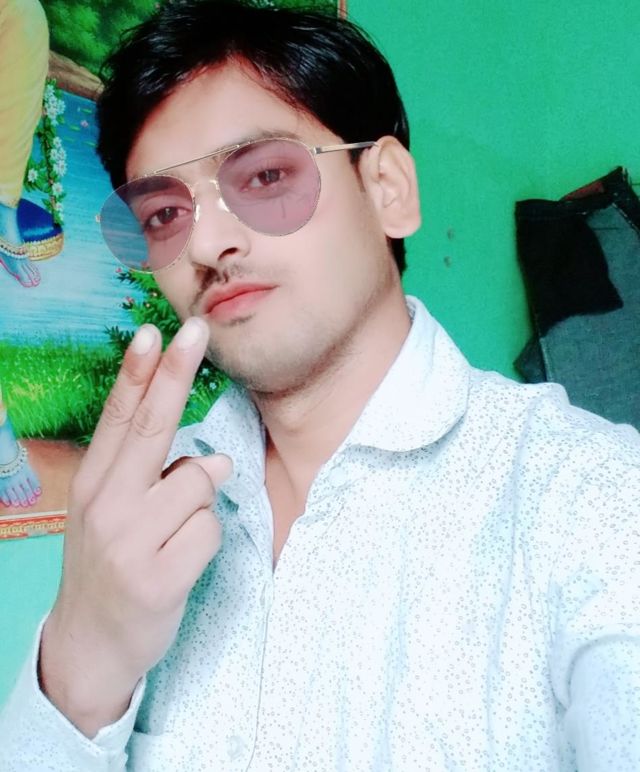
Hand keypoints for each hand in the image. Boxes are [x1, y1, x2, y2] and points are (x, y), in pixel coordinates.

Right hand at [39, 318, 231, 736]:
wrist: (89, 646)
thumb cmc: (109, 565)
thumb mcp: (114, 515)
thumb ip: (155, 479)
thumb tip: (214, 459)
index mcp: (93, 485)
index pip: (119, 419)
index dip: (138, 374)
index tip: (153, 333)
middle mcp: (107, 506)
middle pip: (152, 428)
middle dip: (175, 375)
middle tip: (196, 331)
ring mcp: (131, 542)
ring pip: (199, 482)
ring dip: (200, 503)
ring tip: (172, 535)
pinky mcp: (161, 578)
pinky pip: (211, 528)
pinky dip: (207, 540)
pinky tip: (181, 562)